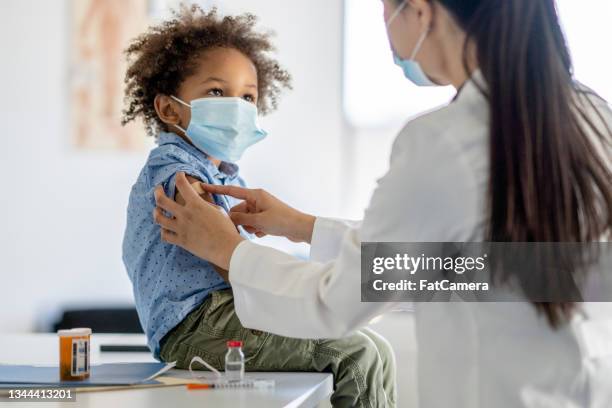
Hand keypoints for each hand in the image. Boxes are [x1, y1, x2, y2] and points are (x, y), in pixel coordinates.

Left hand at [153, 172, 244, 269]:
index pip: (182, 184)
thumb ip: (205, 205)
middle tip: (158, 189)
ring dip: (156, 212)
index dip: (178, 176)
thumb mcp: (218, 210)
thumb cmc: (226, 228)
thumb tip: (198, 203)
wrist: (226, 247)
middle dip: (157, 192)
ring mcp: (181, 228)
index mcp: (196, 204)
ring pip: (159, 218)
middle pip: (161, 200)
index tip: (179, 175)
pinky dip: (163, 231)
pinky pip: (164, 235)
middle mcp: (185, 214)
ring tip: (158, 210)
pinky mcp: (181, 241)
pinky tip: (165, 229)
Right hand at [197, 184, 315, 243]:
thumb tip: (228, 218)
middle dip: (240, 221)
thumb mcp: (258, 220)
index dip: (216, 189)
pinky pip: (253, 225)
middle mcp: (257, 200)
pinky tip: (265, 233)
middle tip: (249, 227)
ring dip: (249, 227)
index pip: (231, 191)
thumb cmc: (282, 221)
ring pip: (245, 219)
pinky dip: (256, 230)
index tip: (202, 186)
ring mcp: (261, 209)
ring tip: (260, 230)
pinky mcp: (265, 218)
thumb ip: (240, 218)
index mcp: (255, 195)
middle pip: (238, 210)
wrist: (300, 228)